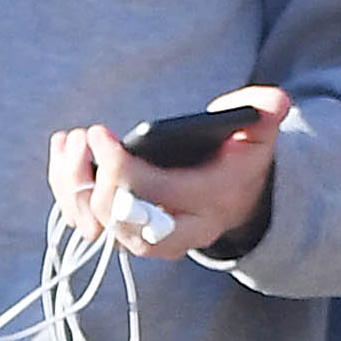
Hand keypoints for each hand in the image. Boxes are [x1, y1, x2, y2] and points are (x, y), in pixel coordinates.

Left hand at [50, 84, 290, 259]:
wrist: (233, 196)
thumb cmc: (239, 157)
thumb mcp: (260, 134)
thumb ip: (265, 115)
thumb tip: (274, 102)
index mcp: (207, 205)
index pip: (155, 197)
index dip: (120, 168)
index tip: (99, 132)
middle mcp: (175, 233)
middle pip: (120, 222)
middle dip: (91, 180)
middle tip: (84, 137)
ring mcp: (146, 238)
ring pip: (96, 226)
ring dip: (72, 186)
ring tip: (71, 142)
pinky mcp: (124, 231)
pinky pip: (85, 221)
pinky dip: (67, 189)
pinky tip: (66, 151)